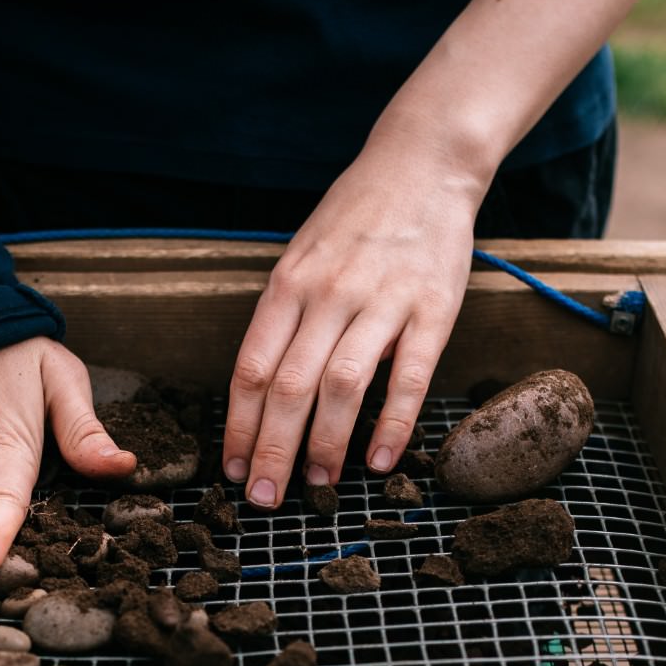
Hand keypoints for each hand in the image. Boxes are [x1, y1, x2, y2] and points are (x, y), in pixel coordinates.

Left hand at [221, 131, 482, 505]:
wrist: (422, 164)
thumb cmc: (354, 219)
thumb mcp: (301, 257)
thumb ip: (283, 318)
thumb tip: (261, 392)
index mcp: (288, 285)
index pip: (251, 369)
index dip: (239, 428)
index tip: (233, 471)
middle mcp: (329, 295)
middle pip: (289, 387)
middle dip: (272, 452)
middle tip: (264, 500)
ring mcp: (382, 302)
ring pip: (342, 387)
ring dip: (325, 446)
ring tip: (316, 488)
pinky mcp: (432, 309)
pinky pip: (409, 377)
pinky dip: (392, 424)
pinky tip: (378, 461)